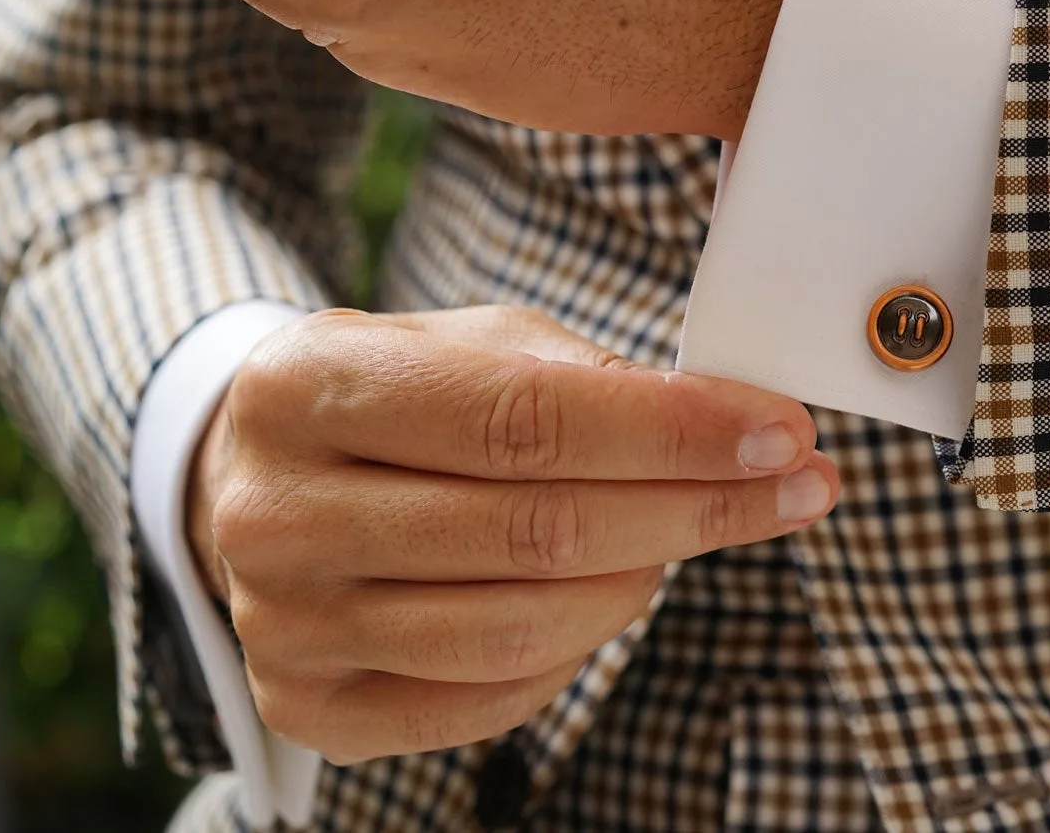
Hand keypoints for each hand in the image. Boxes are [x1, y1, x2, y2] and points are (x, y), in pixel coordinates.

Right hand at [185, 306, 836, 762]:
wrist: (253, 481)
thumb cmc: (395, 398)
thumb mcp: (470, 342)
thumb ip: (581, 374)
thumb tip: (724, 422)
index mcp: (308, 388)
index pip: (524, 420)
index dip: (671, 433)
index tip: (780, 431)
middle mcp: (277, 515)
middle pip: (535, 531)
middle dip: (697, 507)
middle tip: (796, 485)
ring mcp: (285, 625)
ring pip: (523, 628)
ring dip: (649, 578)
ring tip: (702, 528)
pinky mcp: (312, 708)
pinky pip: (492, 697)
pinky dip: (582, 646)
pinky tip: (620, 586)